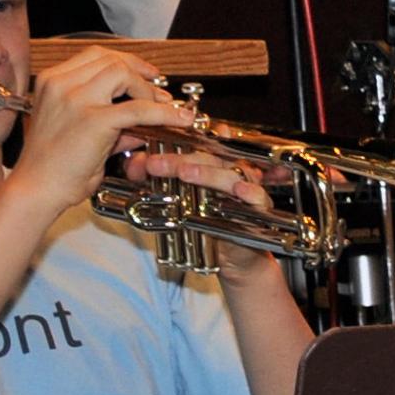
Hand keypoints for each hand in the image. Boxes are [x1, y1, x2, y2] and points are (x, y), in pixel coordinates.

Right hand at [9, 43, 185, 203]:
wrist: (37, 187)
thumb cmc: (52, 166)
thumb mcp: (78, 132)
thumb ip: (111, 123)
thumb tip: (143, 122)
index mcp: (52, 82)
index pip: (95, 55)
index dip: (126, 62)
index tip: (144, 74)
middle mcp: (61, 84)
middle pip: (111, 60)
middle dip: (141, 72)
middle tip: (159, 90)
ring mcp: (76, 99)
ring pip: (123, 75)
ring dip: (147, 90)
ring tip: (160, 108)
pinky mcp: (94, 120)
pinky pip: (138, 109)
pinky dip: (163, 113)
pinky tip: (178, 120)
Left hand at [105, 135, 288, 280]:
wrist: (232, 257)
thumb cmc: (207, 225)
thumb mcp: (175, 198)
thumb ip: (156, 179)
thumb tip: (135, 164)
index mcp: (212, 162)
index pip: (197, 142)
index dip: (178, 137)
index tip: (152, 138)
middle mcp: (230, 170)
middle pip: (209, 155)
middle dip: (181, 158)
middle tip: (156, 164)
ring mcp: (246, 186)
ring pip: (230, 172)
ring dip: (208, 172)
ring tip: (185, 174)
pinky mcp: (259, 207)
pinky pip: (258, 196)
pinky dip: (249, 192)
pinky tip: (238, 190)